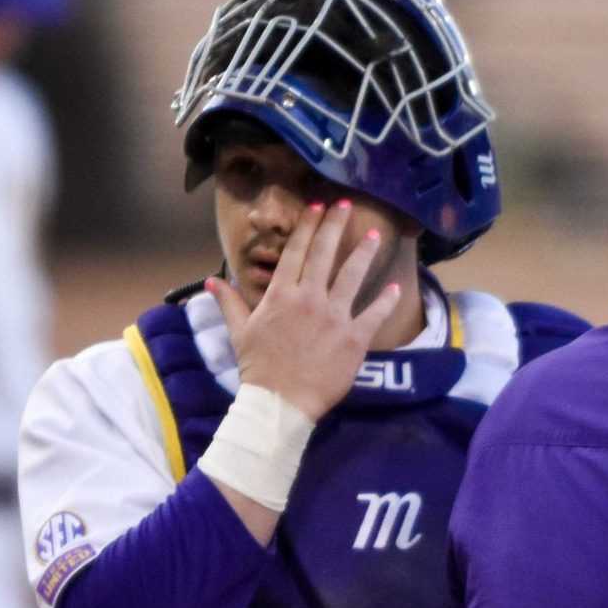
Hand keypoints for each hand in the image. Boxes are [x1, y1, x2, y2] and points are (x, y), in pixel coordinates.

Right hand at [206, 202, 403, 421]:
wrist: (280, 402)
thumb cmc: (259, 367)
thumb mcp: (240, 331)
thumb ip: (230, 302)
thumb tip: (211, 281)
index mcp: (281, 294)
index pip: (296, 251)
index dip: (307, 226)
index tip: (317, 205)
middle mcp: (309, 298)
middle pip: (324, 254)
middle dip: (335, 225)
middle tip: (346, 205)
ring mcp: (334, 316)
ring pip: (351, 276)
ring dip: (363, 253)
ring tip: (374, 235)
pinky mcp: (354, 338)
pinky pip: (374, 314)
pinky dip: (387, 300)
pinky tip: (396, 288)